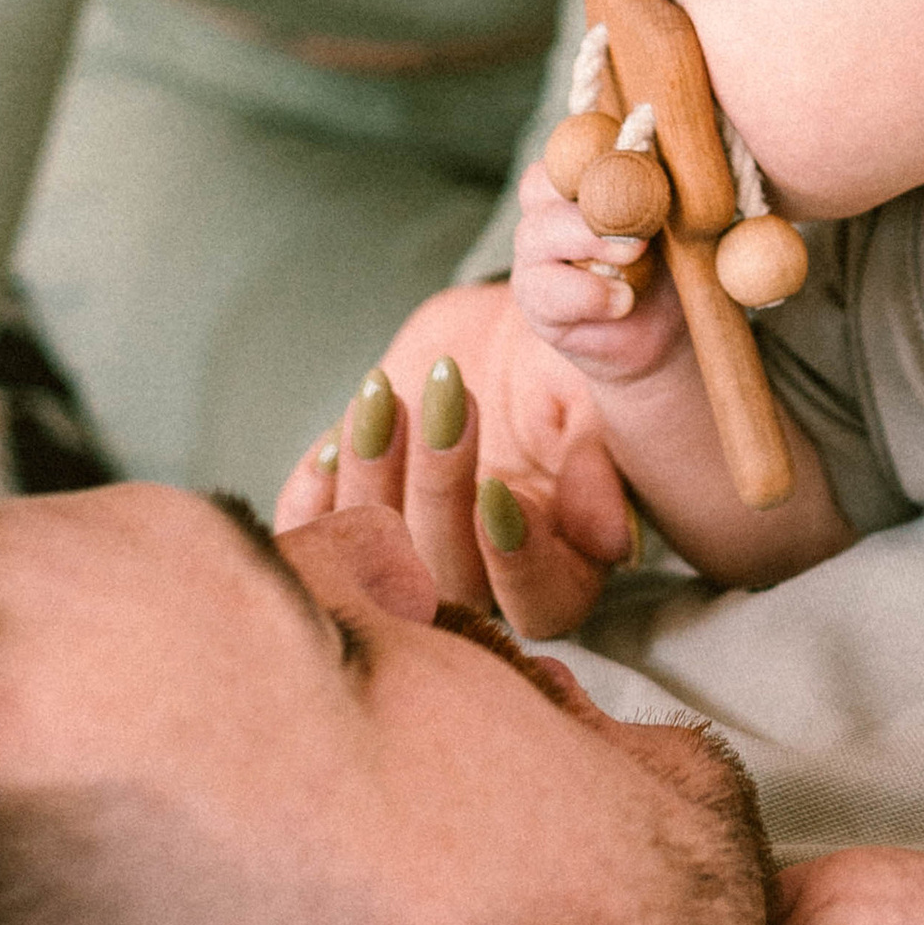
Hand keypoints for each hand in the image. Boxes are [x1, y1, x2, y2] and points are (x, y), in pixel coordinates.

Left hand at [272, 279, 636, 639]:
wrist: (504, 321)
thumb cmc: (560, 361)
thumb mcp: (587, 397)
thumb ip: (597, 463)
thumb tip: (614, 546)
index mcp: (562, 563)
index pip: (542, 603)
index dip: (515, 560)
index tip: (498, 488)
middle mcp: (483, 580)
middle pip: (448, 584)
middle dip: (440, 486)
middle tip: (450, 392)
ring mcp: (409, 558)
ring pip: (374, 565)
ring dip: (372, 480)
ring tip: (381, 395)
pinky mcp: (348, 527)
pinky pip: (309, 543)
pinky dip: (309, 502)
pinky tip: (333, 445)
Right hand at [509, 161, 690, 384]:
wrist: (668, 328)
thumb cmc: (675, 260)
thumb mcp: (680, 220)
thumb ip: (667, 187)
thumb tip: (680, 150)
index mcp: (581, 173)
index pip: (574, 141)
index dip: (602, 146)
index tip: (641, 153)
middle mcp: (548, 205)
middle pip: (542, 180)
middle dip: (592, 192)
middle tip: (639, 211)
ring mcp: (534, 251)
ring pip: (537, 231)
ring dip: (590, 241)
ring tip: (633, 255)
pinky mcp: (534, 298)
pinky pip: (547, 288)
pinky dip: (590, 293)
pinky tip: (623, 300)